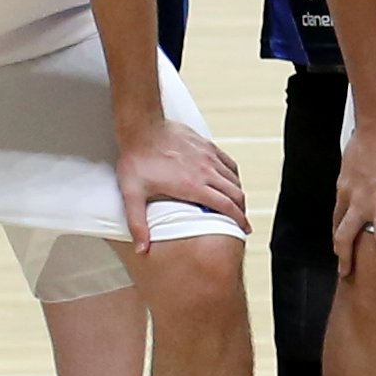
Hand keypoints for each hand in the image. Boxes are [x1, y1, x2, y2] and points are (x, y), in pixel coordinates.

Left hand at [115, 115, 246, 241]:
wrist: (141, 127)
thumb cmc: (136, 158)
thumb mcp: (132, 195)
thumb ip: (138, 224)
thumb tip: (142, 248)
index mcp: (192, 186)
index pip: (225, 206)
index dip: (238, 220)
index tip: (243, 228)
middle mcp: (205, 172)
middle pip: (235, 194)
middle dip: (242, 210)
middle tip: (241, 220)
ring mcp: (208, 157)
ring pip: (234, 179)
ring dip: (238, 194)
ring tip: (236, 204)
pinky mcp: (207, 146)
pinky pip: (229, 163)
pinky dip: (234, 175)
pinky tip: (230, 180)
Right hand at [331, 107, 375, 286]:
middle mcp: (361, 203)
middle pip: (345, 239)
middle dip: (344, 259)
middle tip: (346, 273)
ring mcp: (347, 193)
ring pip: (336, 225)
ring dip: (338, 243)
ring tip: (340, 254)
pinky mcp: (341, 184)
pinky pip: (337, 209)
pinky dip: (338, 221)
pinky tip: (342, 225)